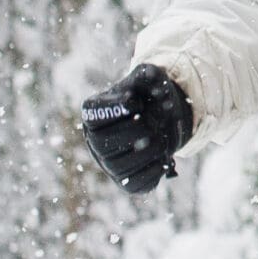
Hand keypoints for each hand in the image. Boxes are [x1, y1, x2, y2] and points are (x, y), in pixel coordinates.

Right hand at [81, 65, 192, 193]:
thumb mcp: (150, 78)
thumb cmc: (149, 97)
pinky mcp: (127, 182)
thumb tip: (153, 80)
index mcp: (94, 113)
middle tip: (154, 122)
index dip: (115, 107)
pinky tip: (164, 157)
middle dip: (137, 130)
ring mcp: (110, 164)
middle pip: (103, 142)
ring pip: (120, 166)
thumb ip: (149, 74)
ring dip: (150, 150)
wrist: (165, 118)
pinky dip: (155, 170)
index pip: (92, 113)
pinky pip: (135, 184)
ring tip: (161, 137)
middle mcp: (96, 141)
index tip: (134, 100)